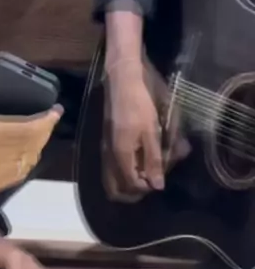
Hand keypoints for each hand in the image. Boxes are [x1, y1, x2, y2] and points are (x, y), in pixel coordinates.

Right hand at [0, 52, 62, 192]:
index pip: (31, 128)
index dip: (48, 120)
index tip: (55, 109)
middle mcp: (1, 154)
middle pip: (36, 143)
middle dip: (46, 129)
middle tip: (48, 117)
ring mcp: (1, 171)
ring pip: (31, 158)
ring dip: (38, 145)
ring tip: (37, 131)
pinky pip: (22, 172)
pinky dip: (29, 160)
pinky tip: (25, 151)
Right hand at [104, 63, 189, 200]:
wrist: (122, 78)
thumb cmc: (140, 103)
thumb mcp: (152, 131)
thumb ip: (154, 160)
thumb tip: (156, 186)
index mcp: (120, 154)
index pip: (131, 185)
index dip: (148, 187)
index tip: (161, 177)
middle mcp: (109, 154)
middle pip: (115, 188)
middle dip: (133, 190)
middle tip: (151, 180)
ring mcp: (106, 146)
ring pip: (113, 177)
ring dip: (128, 180)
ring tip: (147, 170)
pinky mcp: (108, 138)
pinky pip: (112, 164)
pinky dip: (125, 168)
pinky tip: (139, 157)